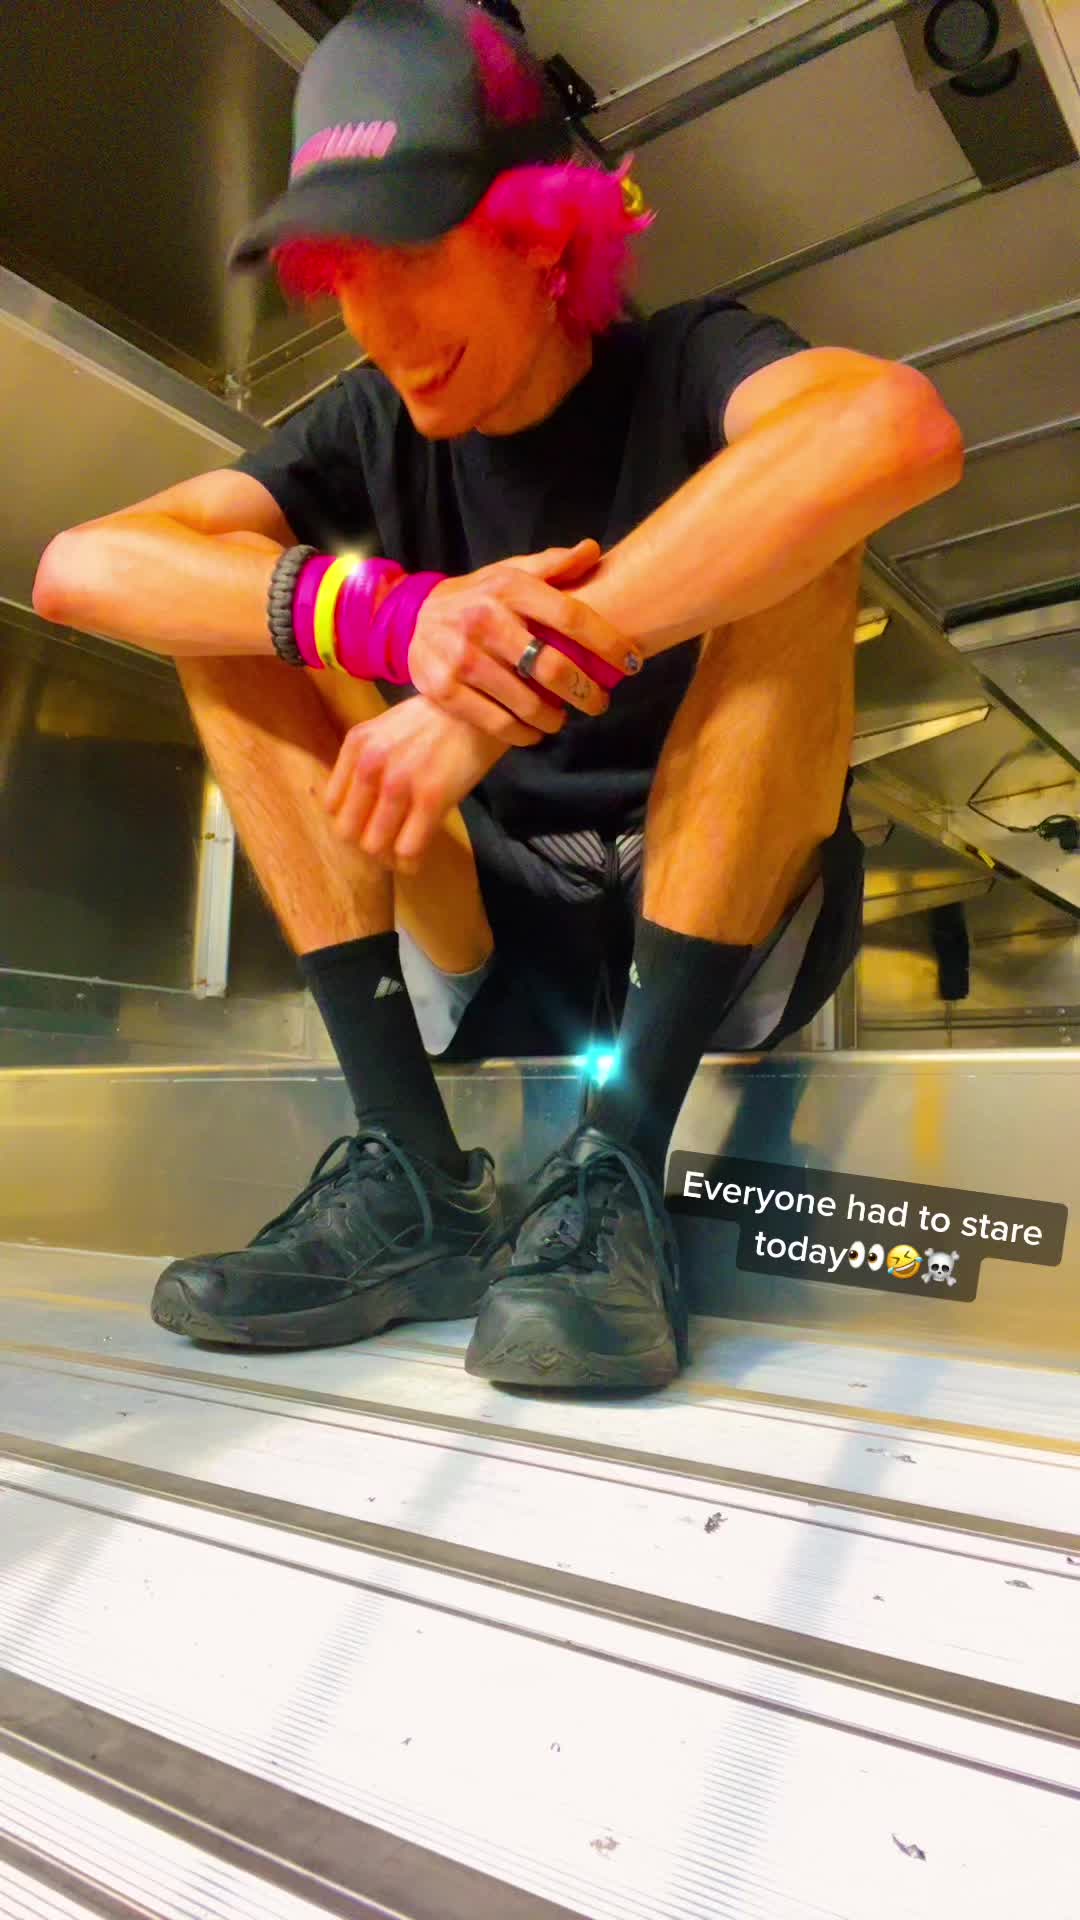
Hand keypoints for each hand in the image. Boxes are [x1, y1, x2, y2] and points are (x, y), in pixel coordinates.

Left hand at [325, 694, 503, 870]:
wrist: (478, 709)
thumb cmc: (435, 720)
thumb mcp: (387, 729)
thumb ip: (367, 759)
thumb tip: (358, 802)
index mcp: (357, 744)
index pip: (332, 805)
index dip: (350, 821)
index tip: (368, 825)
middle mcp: (370, 763)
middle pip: (348, 831)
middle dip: (365, 842)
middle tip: (386, 842)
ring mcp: (399, 782)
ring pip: (374, 846)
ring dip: (388, 856)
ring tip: (402, 851)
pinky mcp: (431, 798)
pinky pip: (407, 849)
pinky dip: (410, 861)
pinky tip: (418, 856)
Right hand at [407, 539, 637, 740]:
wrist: (412, 618)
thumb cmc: (477, 597)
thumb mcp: (509, 572)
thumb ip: (552, 566)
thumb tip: (593, 550)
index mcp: (509, 588)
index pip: (571, 616)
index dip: (609, 643)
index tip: (632, 664)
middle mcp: (485, 620)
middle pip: (552, 668)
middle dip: (585, 692)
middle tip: (598, 702)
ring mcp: (463, 658)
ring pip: (527, 702)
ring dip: (555, 717)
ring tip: (563, 718)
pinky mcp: (445, 690)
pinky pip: (496, 724)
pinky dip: (522, 734)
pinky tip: (533, 731)